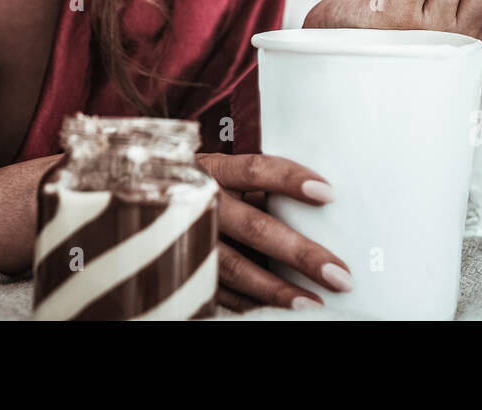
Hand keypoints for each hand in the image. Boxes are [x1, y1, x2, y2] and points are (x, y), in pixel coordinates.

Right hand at [195, 152, 351, 311]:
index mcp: (213, 171)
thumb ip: (258, 184)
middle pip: (254, 228)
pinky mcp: (184, 270)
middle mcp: (201, 204)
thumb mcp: (221, 173)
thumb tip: (321, 200)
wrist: (142, 202)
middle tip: (339, 274)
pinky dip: (250, 302)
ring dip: (277, 289)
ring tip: (313, 304)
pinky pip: (219, 291)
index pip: (255, 170)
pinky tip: (280, 311)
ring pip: (236, 268)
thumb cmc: (203, 186)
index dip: (290, 180)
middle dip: (300, 253)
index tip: (328, 193)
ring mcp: (190, 240)